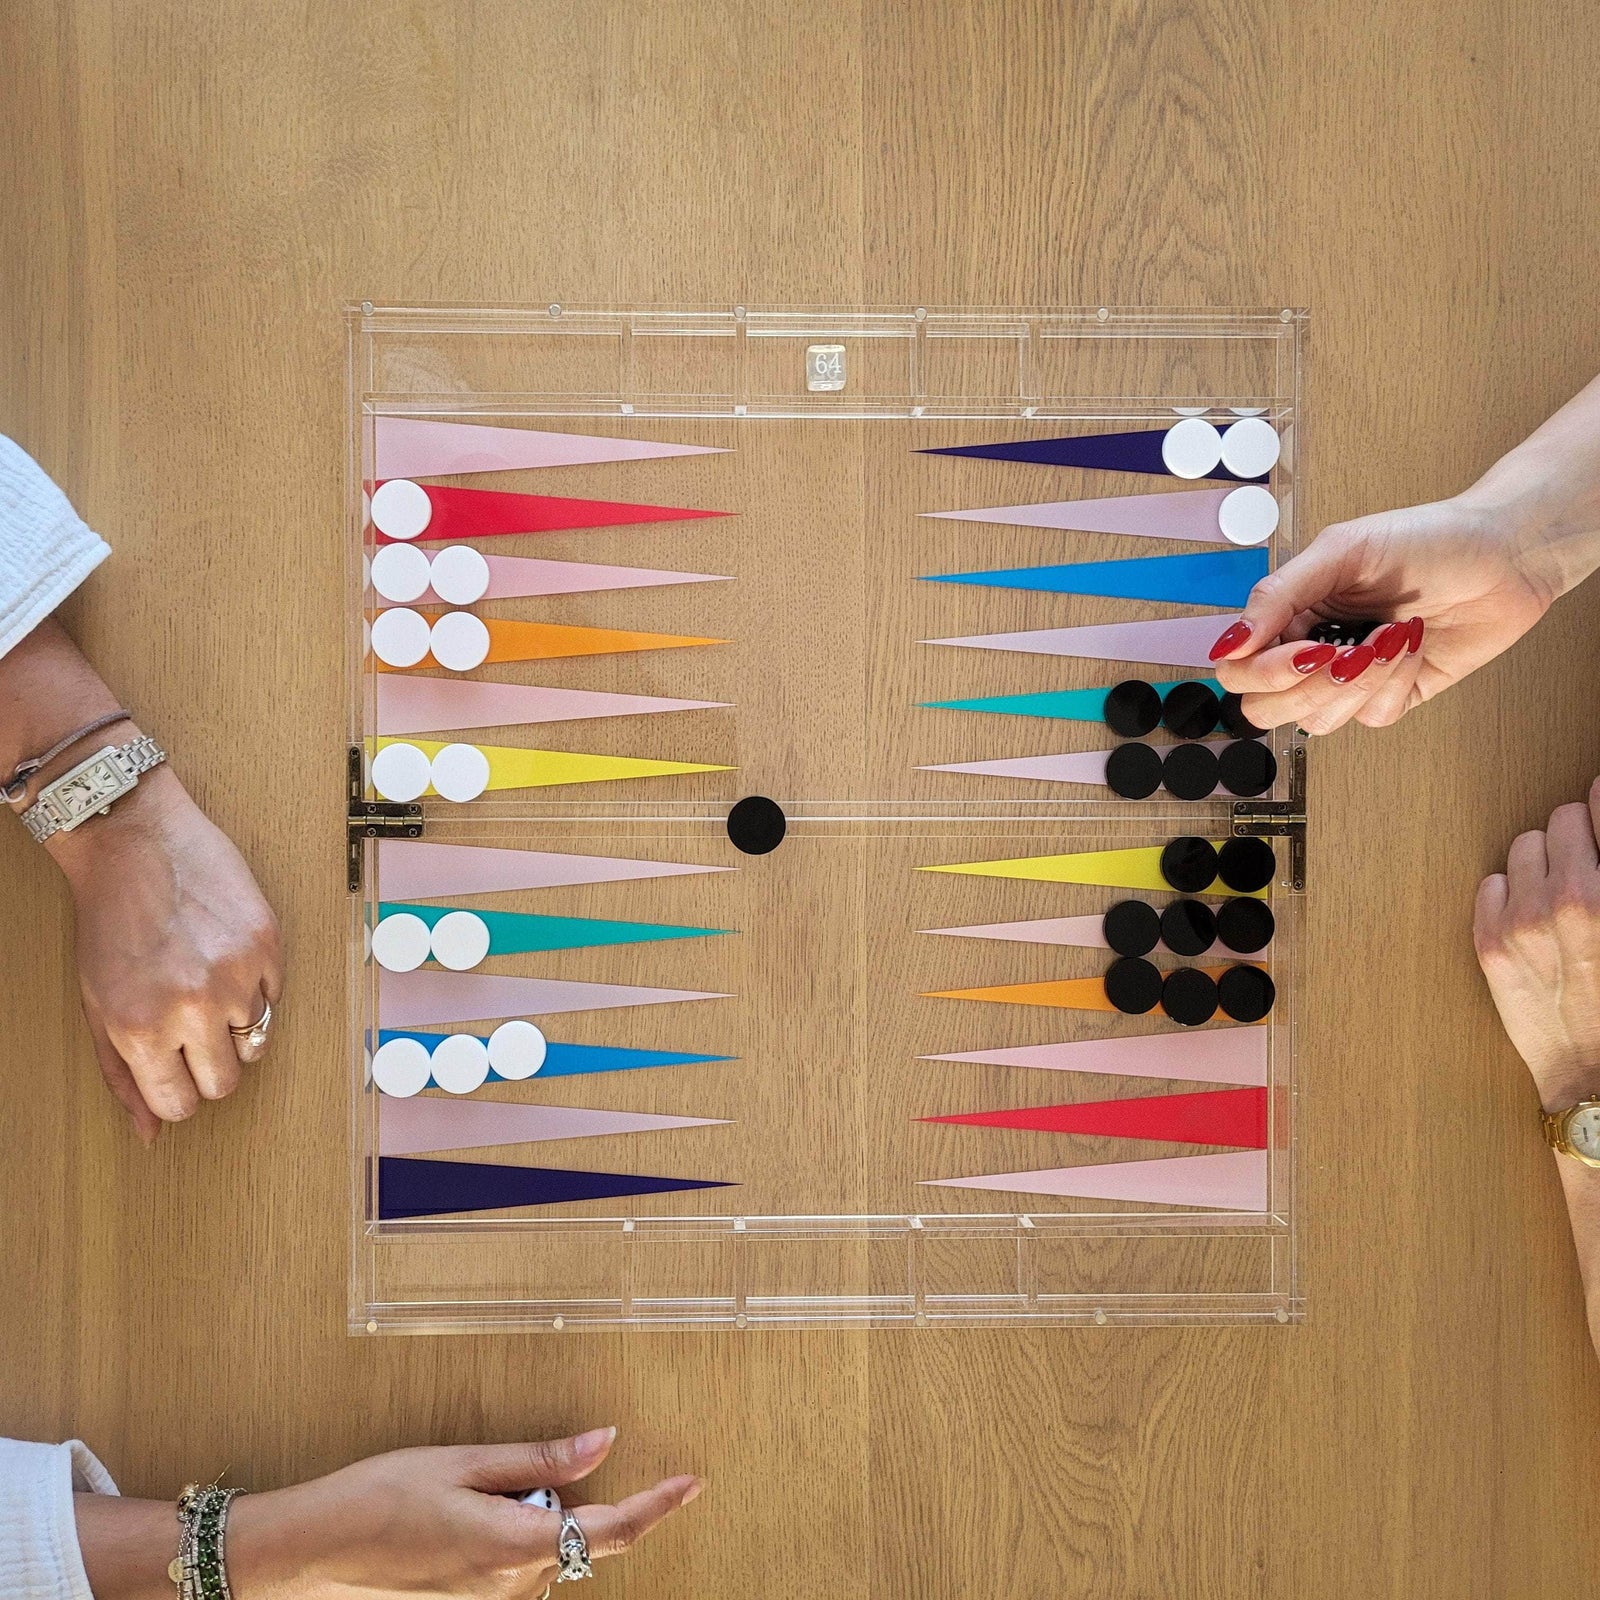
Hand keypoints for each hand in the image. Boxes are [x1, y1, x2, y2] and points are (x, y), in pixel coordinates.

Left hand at [45, 765, 282, 1140]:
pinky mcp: (267, 944)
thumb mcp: (97, 1006)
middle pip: (226, 1082)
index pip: (181, 1104)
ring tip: (206, 984)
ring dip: (235, 1022)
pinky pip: (275, 995)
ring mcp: (236, 975)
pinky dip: (256, 985)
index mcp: (141, 1030)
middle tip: (191, 1026)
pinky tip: (225, 956)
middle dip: (210, 1062)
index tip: (175, 1067)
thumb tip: (151, 1133)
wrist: (134, 843)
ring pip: (256, 1040)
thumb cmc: (108, 923)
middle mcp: (192, 1007)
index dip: (178, 1089)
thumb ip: (122, 1075)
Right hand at [225, 1429, 700, 1597]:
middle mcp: (509, 1584)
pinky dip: (507, 1530)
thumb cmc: (384, 1494)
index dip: (656, 1506)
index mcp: (514, 1544)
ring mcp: (489, 1599)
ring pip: (542, 1546)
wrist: (319, 1545)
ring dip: (527, 1512)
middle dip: (557, 1494)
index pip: (610, 1531)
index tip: (691, 1483)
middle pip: (572, 1532)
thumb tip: (606, 1442)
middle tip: (497, 1470)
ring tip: (462, 1492)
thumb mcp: (467, 1461)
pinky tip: (459, 1514)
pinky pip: (514, 1561)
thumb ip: (543, 1458)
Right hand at [1209, 493, 1553, 733]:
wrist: (1505, 553)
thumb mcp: (1340, 552)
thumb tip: (1229, 643)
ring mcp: (1352, 680)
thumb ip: (1276, 595)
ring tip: (1392, 634)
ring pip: (1318, 721)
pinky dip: (1395, 681)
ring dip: (1361, 680)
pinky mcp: (1393, 696)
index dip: (1264, 672)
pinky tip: (1414, 644)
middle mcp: (1312, 651)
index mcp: (1289, 615)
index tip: (1308, 648)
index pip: (1239, 670)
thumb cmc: (1426, 539)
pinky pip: (1372, 716)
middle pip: (1267, 710)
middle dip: (1309, 687)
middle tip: (1345, 652)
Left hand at [1474, 779, 1599, 1110]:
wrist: (1598, 1076)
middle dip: (1577, 838)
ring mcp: (1525, 921)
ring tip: (1561, 898)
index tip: (1598, 802)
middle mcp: (1573, 900)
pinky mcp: (1489, 942)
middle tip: (1588, 868)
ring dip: (1541, 864)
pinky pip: (1491, 883)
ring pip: (1523, 847)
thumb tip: (1598, 811)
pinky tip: (1531, 921)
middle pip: (1563, 819)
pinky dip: (1509, 895)